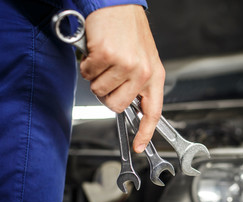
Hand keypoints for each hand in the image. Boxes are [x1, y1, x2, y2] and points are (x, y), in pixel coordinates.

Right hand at [80, 5, 164, 152]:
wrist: (118, 6)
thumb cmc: (130, 32)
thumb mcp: (144, 59)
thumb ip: (139, 84)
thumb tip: (130, 105)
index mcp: (154, 75)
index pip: (152, 111)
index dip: (145, 132)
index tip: (138, 146)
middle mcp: (142, 72)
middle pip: (117, 105)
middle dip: (107, 95)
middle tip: (108, 77)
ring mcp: (125, 65)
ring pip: (100, 91)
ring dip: (96, 77)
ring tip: (105, 59)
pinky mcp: (106, 56)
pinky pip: (88, 74)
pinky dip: (87, 65)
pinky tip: (97, 52)